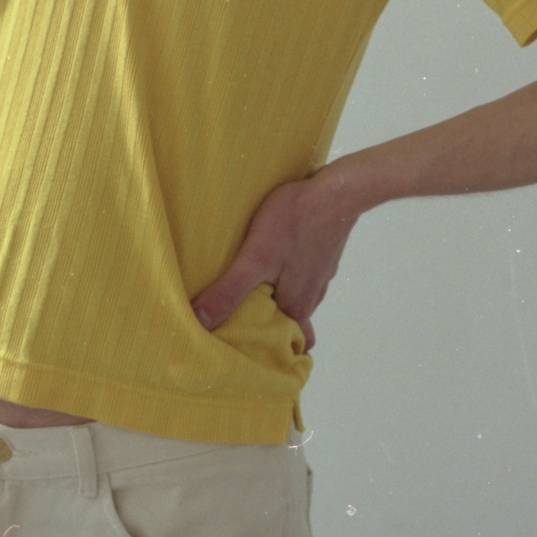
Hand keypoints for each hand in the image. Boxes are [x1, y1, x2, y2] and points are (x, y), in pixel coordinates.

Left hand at [189, 172, 357, 353]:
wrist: (336, 191)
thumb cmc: (294, 223)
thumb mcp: (255, 259)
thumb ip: (229, 292)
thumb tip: (200, 323)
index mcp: (296, 307)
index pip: (279, 344)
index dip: (257, 345)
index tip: (234, 341)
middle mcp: (311, 298)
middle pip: (284, 322)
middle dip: (262, 321)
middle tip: (233, 312)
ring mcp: (319, 275)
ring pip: (293, 297)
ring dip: (274, 296)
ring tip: (246, 284)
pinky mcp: (321, 254)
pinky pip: (300, 274)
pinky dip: (286, 273)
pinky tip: (271, 257)